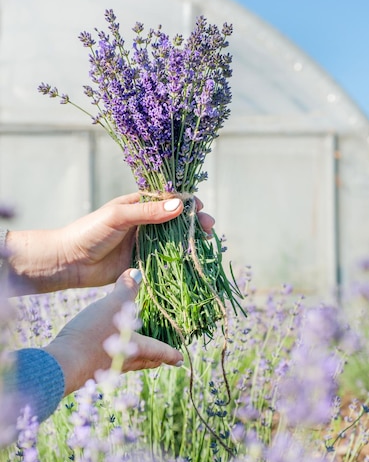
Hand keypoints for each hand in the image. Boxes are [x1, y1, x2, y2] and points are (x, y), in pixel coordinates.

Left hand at [6, 193, 214, 293]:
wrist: (69, 262)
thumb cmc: (89, 232)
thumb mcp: (118, 216)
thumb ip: (148, 212)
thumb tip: (179, 206)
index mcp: (138, 204)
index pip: (169, 199)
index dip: (186, 203)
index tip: (199, 209)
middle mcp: (144, 222)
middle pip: (176, 220)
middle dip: (193, 222)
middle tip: (207, 228)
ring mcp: (144, 243)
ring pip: (174, 239)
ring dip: (190, 240)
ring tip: (205, 242)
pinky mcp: (142, 262)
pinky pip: (165, 259)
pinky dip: (179, 259)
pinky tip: (192, 260)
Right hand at [44, 269, 183, 395]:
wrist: (64, 363)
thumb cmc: (93, 334)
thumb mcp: (112, 305)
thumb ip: (125, 290)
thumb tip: (136, 273)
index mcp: (138, 347)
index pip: (160, 351)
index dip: (171, 354)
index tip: (180, 359)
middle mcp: (125, 362)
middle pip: (145, 362)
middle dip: (155, 360)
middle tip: (162, 359)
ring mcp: (107, 369)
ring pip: (127, 365)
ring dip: (134, 359)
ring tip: (135, 352)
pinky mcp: (90, 371)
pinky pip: (108, 365)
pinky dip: (112, 358)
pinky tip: (104, 351)